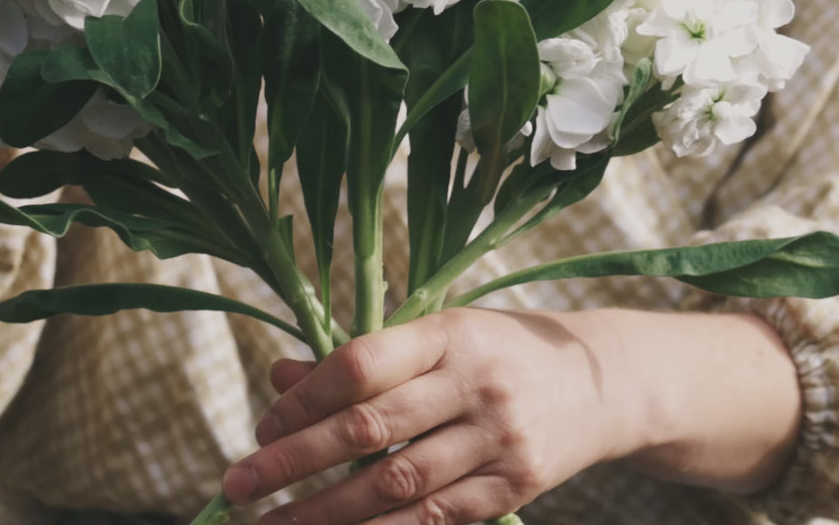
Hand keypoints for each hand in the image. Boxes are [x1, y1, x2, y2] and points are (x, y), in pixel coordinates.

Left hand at [222, 308, 643, 524]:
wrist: (601, 382)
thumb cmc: (501, 350)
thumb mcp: (440, 335)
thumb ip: (366, 359)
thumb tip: (282, 378)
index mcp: (450, 332)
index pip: (362, 364)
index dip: (305, 397)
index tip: (263, 425)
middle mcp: (475, 382)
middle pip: (370, 427)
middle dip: (296, 461)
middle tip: (238, 485)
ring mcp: (498, 438)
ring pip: (397, 485)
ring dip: (327, 512)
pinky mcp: (516, 486)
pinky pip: (438, 519)